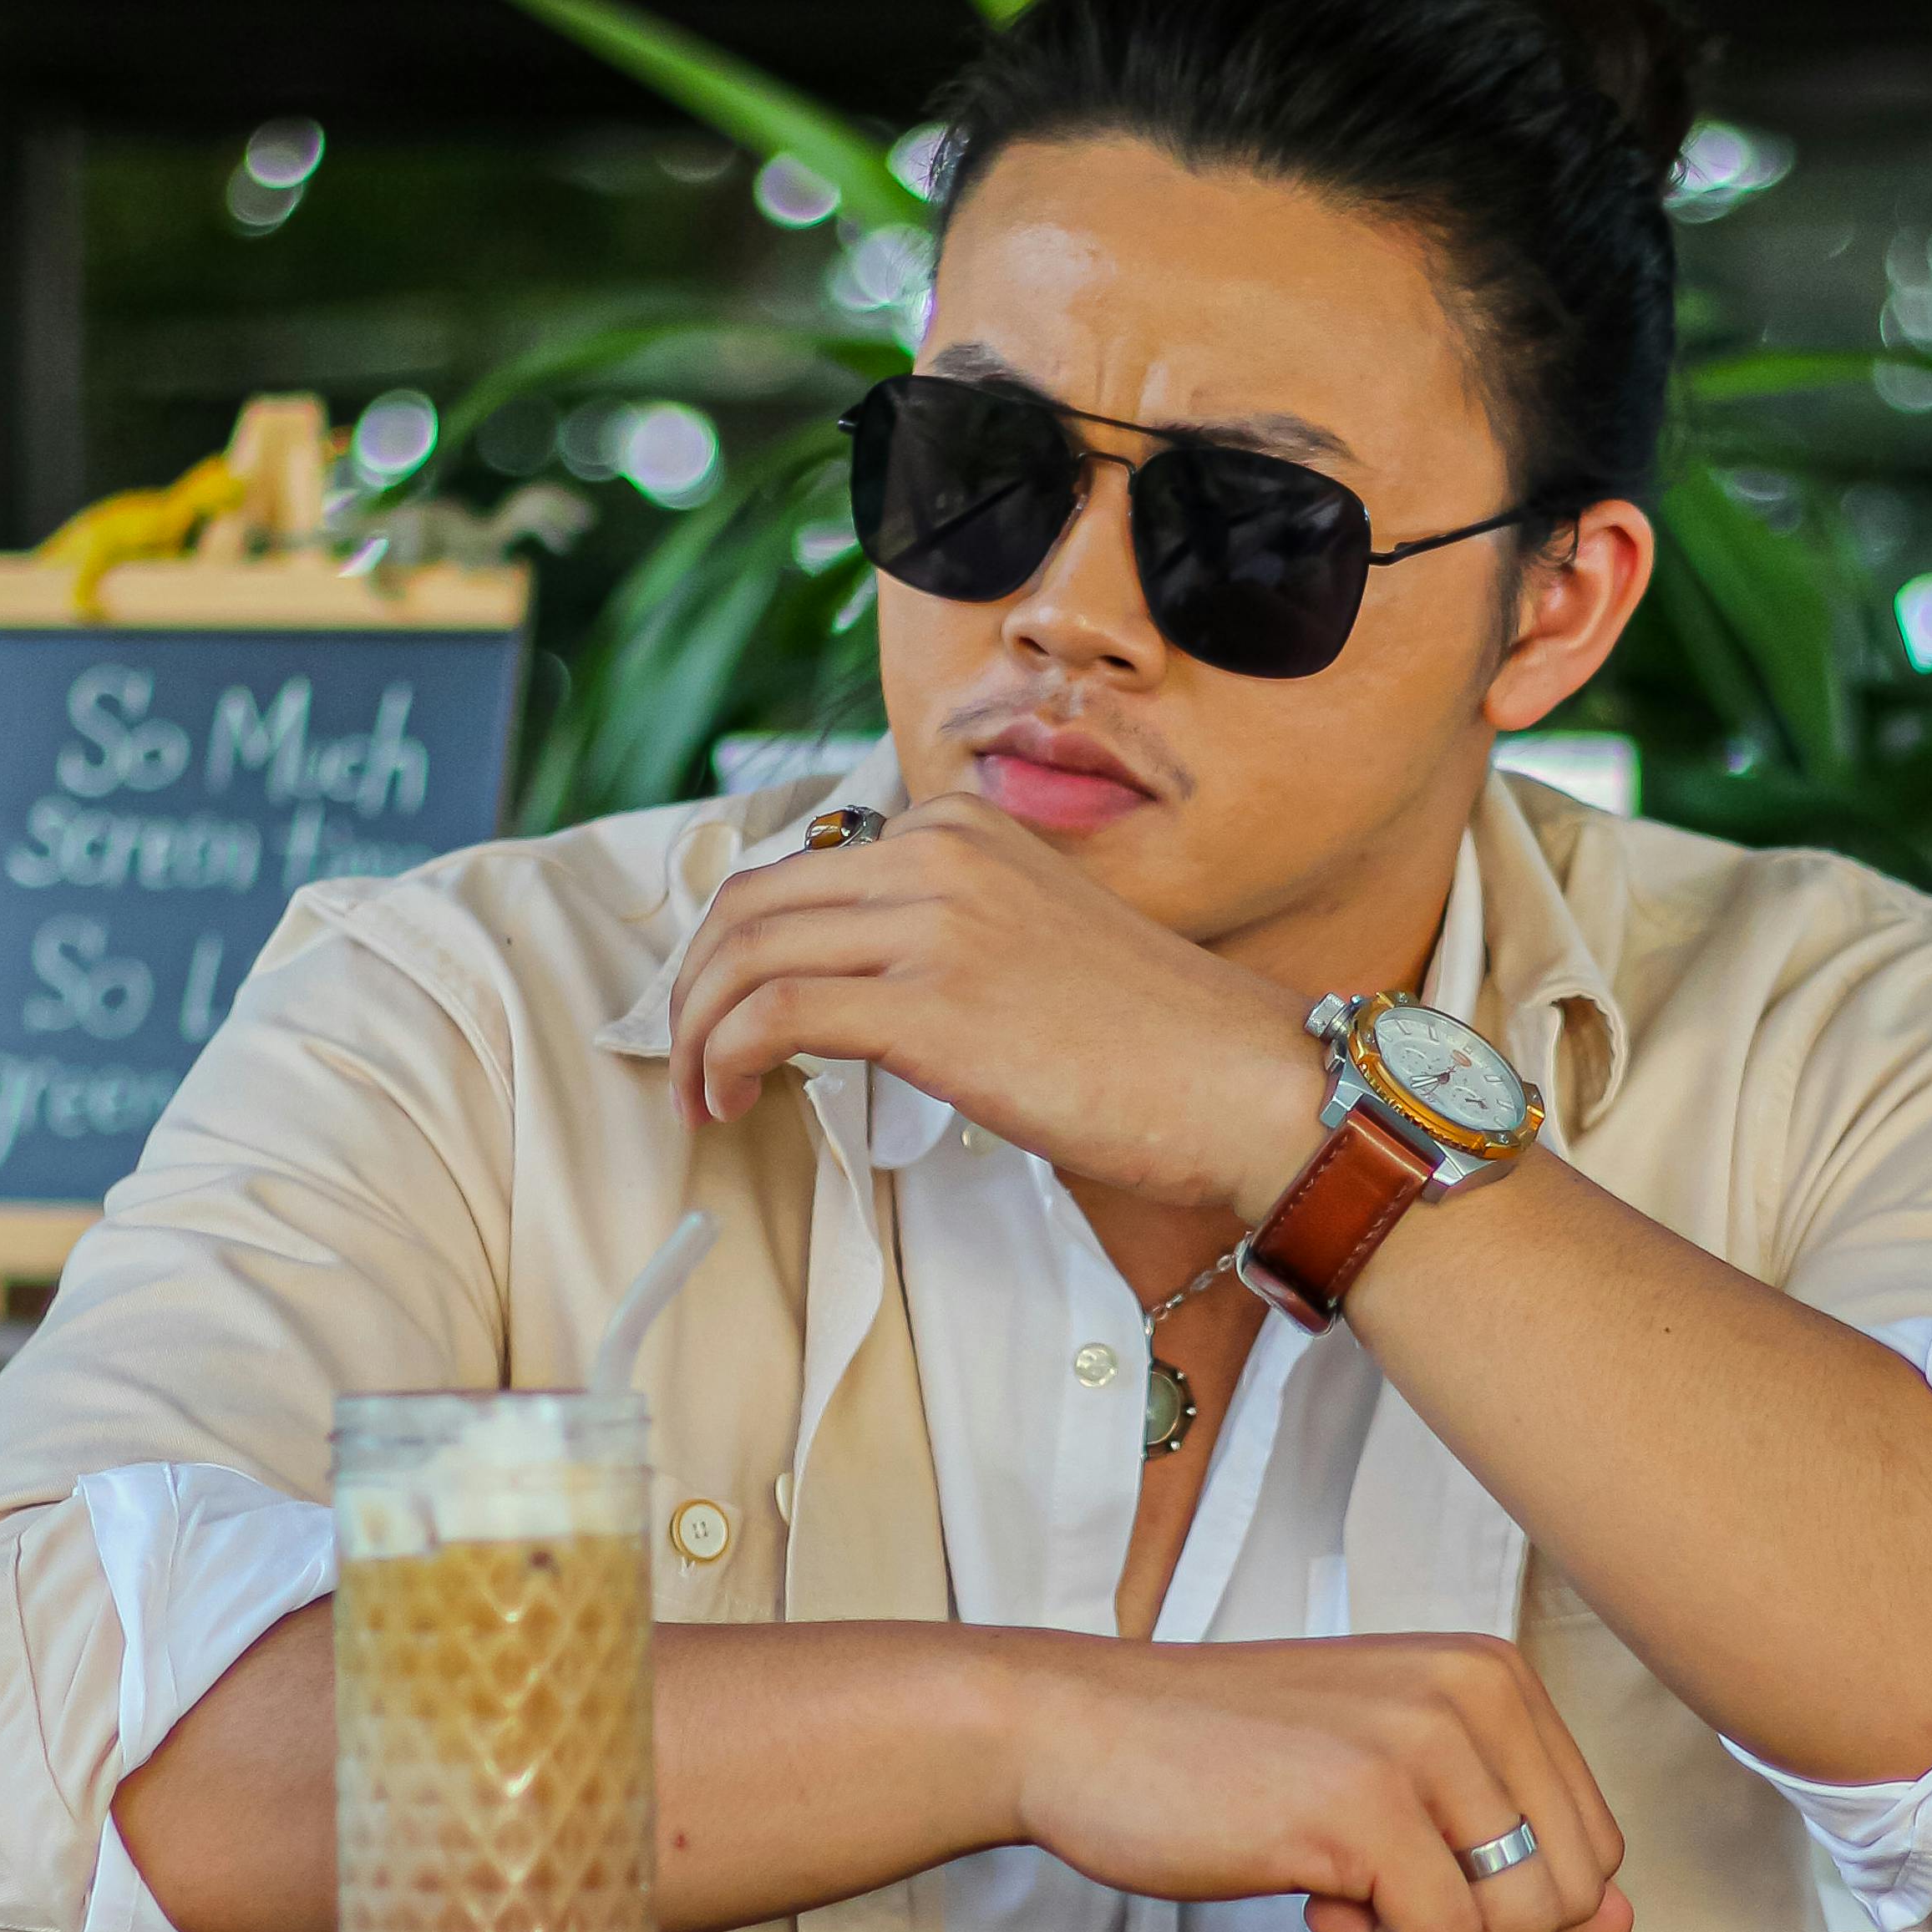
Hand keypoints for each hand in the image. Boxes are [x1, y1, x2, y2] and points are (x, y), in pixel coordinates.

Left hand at [667, 792, 1321, 1212]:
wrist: (1242, 1081)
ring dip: (696, 1031)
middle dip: (695, 986)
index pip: (799, 868)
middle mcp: (940, 856)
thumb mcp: (1036, 940)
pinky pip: (772, 1014)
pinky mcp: (930, 1003)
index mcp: (964, 830)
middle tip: (689, 1058)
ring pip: (747, 952)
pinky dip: (724, 1059)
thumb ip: (949, 936)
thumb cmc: (1154, 1043)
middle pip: (751, 901)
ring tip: (703, 1095)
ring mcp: (934, 923)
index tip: (724, 1011)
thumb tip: (856, 990)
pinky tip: (732, 1100)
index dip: (735, 945)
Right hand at [1001, 1634, 1631, 1931]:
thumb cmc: (1224, 1763)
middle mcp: (1476, 1689)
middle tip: (1380, 1907)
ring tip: (1343, 1901)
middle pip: (1577, 1885)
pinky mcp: (1364, 1802)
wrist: (1077, 1733)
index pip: (1595, 1838)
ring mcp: (1424, 1740)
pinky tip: (1311, 1906)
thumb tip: (1622, 1925)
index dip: (1515, 1903)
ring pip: (1521, 1915)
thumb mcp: (1389, 1782)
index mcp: (1492, 1675)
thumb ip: (1504, 1838)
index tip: (1413, 1886)